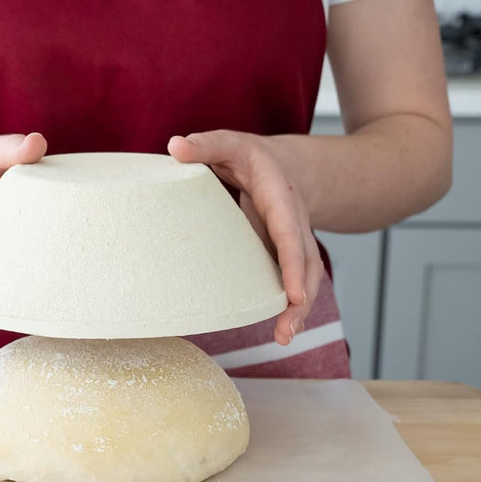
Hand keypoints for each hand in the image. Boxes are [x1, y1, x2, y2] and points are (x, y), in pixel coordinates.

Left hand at [168, 130, 321, 345]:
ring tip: (284, 338)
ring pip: (306, 277)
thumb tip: (174, 146)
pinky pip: (293, 281)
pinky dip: (289, 306)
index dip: (292, 263)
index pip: (289, 232)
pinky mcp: (284, 255)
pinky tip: (281, 329)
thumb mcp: (229, 144)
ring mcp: (293, 241)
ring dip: (298, 309)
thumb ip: (205, 145)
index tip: (295, 294)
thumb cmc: (249, 157)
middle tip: (287, 330)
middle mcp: (294, 221)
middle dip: (301, 297)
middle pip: (306, 263)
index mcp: (280, 196)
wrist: (283, 165)